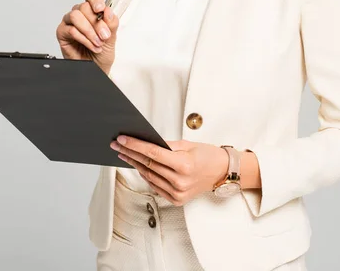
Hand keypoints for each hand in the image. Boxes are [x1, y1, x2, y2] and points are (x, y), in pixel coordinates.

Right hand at [56, 0, 118, 75]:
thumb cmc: (102, 52)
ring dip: (89, 30)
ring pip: (76, 16)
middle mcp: (81, 14)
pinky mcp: (62, 33)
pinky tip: (91, 45)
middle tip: (104, 35)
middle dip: (96, 22)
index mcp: (93, 10)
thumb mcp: (112, 38)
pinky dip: (84, 39)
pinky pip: (71, 30)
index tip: (101, 9)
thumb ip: (111, 23)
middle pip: (84, 6)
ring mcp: (70, 22)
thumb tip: (108, 11)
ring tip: (98, 42)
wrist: (97, 68)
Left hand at [110, 137, 229, 205]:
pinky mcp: (176, 199)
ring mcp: (177, 193)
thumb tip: (146, 141)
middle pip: (147, 165)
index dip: (135, 145)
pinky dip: (146, 175)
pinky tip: (138, 166)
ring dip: (134, 164)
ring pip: (148, 176)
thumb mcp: (188, 144)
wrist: (222, 172)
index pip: (152, 153)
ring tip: (124, 154)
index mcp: (183, 165)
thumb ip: (166, 145)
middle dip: (130, 153)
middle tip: (117, 145)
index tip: (122, 139)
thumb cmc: (208, 155)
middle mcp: (179, 182)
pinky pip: (155, 185)